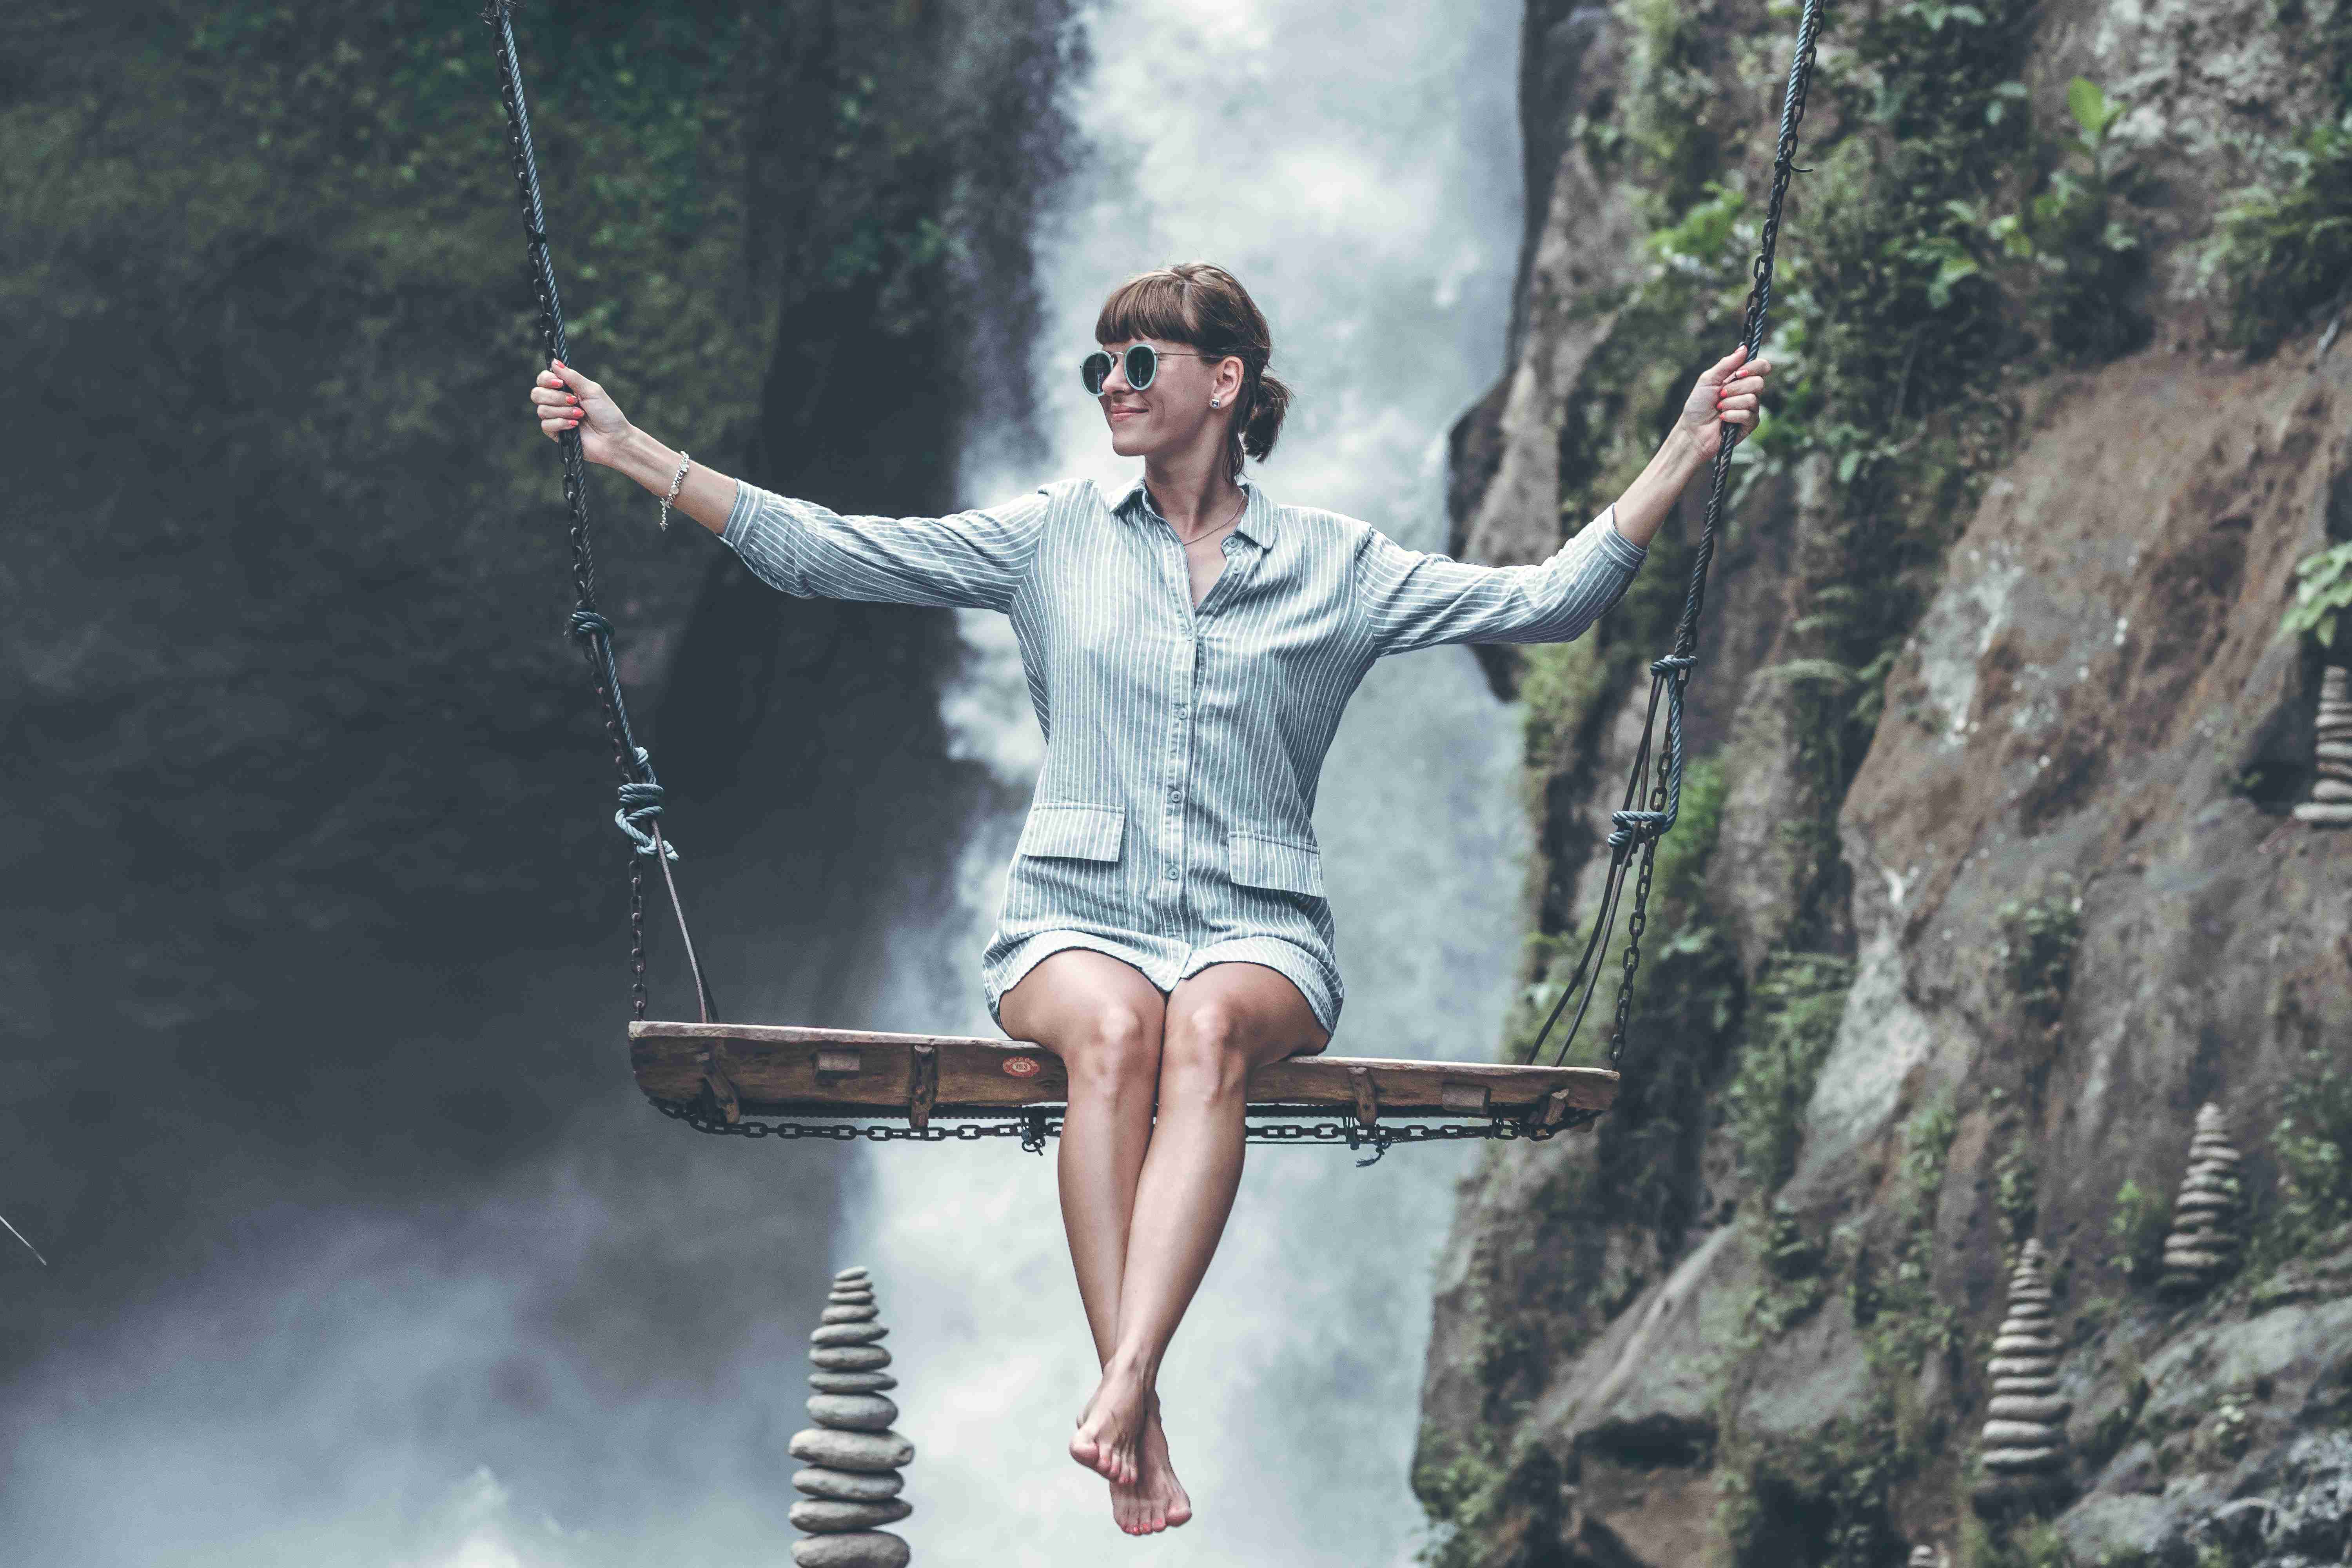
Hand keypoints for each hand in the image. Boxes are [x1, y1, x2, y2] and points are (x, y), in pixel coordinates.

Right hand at [529, 359, 631, 467]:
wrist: (614, 438)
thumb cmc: (607, 413)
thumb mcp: (591, 390)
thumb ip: (572, 376)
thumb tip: (555, 362)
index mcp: (565, 389)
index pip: (542, 380)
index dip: (546, 380)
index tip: (559, 383)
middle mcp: (557, 402)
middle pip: (536, 394)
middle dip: (555, 397)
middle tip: (574, 401)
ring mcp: (556, 418)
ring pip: (541, 410)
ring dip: (563, 411)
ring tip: (580, 415)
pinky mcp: (556, 433)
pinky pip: (546, 425)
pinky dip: (561, 423)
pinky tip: (575, 425)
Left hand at [1675, 343, 1771, 462]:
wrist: (1692, 431)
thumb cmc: (1698, 405)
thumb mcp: (1708, 380)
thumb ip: (1726, 364)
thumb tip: (1744, 348)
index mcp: (1740, 378)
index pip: (1761, 367)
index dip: (1754, 367)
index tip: (1738, 373)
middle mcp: (1748, 391)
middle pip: (1758, 382)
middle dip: (1735, 388)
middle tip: (1721, 394)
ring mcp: (1751, 408)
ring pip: (1752, 399)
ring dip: (1730, 403)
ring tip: (1719, 408)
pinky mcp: (1750, 423)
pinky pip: (1748, 414)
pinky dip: (1731, 415)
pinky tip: (1723, 419)